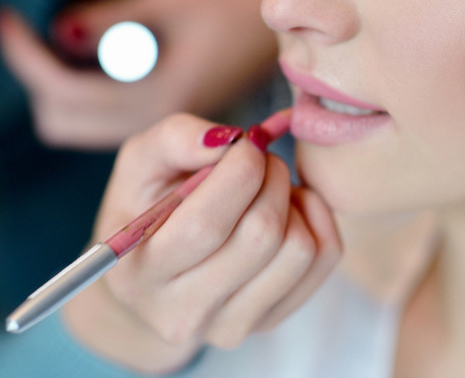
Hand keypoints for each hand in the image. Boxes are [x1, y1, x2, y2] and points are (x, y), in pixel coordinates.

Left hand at [0, 0, 276, 149]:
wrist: (272, 34)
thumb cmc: (230, 10)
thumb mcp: (168, 0)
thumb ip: (110, 20)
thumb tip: (56, 30)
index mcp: (158, 98)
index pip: (64, 90)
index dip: (25, 55)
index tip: (5, 18)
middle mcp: (151, 123)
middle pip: (58, 120)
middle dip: (37, 76)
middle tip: (32, 29)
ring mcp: (152, 127)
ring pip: (72, 124)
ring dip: (56, 86)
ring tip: (67, 39)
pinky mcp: (153, 120)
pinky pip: (95, 118)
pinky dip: (79, 90)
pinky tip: (93, 54)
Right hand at [63, 113, 341, 372]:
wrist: (155, 272)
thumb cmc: (148, 204)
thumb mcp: (141, 161)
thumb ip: (176, 139)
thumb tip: (228, 139)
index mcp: (141, 274)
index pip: (207, 224)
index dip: (240, 170)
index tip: (247, 141)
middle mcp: (184, 313)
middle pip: (261, 235)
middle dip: (272, 177)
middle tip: (261, 158)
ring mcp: (231, 325)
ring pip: (299, 249)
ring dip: (293, 198)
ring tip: (268, 186)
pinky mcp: (271, 320)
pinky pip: (323, 257)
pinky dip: (316, 217)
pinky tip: (288, 207)